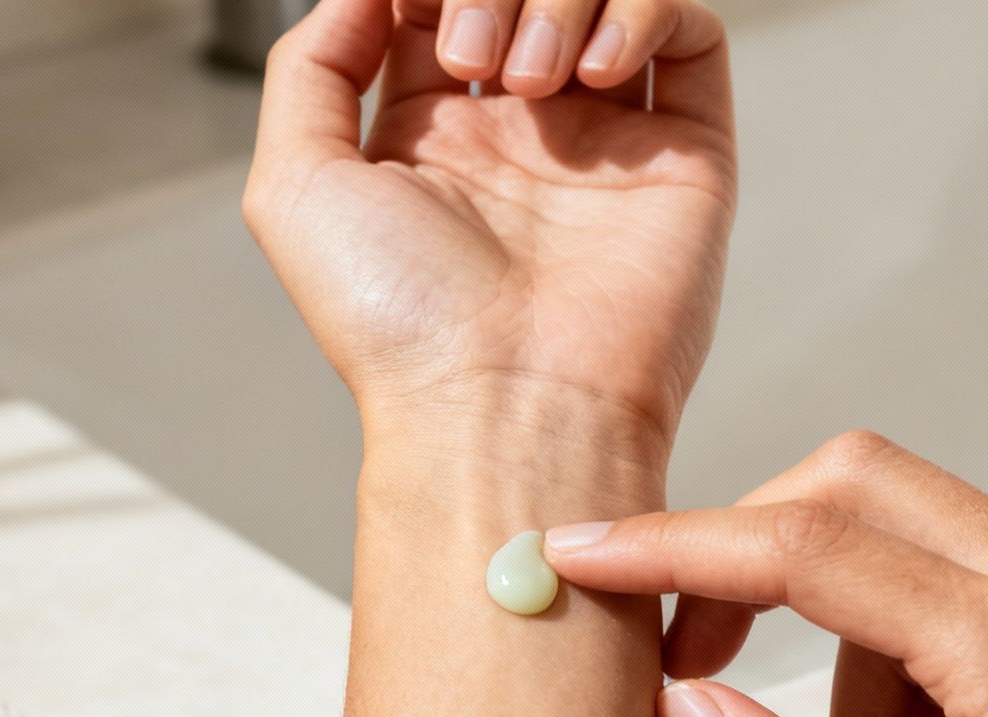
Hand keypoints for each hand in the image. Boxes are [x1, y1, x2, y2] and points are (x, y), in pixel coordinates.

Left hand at [243, 0, 735, 464]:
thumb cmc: (399, 326)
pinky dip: (646, 11)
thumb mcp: (297, 188)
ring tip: (532, 77)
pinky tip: (595, 70)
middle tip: (473, 54)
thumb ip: (310, 68)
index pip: (437, 5)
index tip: (415, 10)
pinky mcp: (685, 158)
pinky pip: (691, 35)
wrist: (502, 405)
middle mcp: (525, 135)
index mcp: (434, 138)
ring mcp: (608, 142)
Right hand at [543, 431, 987, 716]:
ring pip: (915, 544)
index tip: (591, 552)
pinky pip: (977, 585)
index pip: (811, 550)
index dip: (679, 546)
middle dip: (754, 553)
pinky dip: (920, 659)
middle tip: (697, 653)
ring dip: (856, 650)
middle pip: (862, 486)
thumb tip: (685, 705)